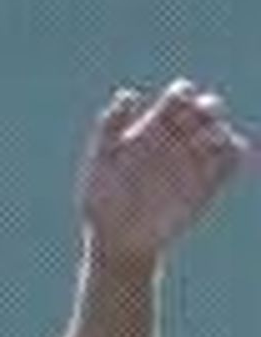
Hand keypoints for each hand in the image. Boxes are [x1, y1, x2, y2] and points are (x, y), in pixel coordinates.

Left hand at [80, 80, 250, 264]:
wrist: (118, 242)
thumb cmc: (102, 202)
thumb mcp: (101, 164)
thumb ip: (110, 127)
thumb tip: (128, 94)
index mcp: (153, 127)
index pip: (180, 96)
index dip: (183, 95)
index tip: (175, 109)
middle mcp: (179, 140)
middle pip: (207, 108)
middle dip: (208, 108)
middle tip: (197, 123)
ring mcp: (196, 161)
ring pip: (222, 132)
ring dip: (221, 132)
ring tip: (206, 144)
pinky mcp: (210, 182)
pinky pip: (232, 159)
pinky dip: (235, 153)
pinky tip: (221, 158)